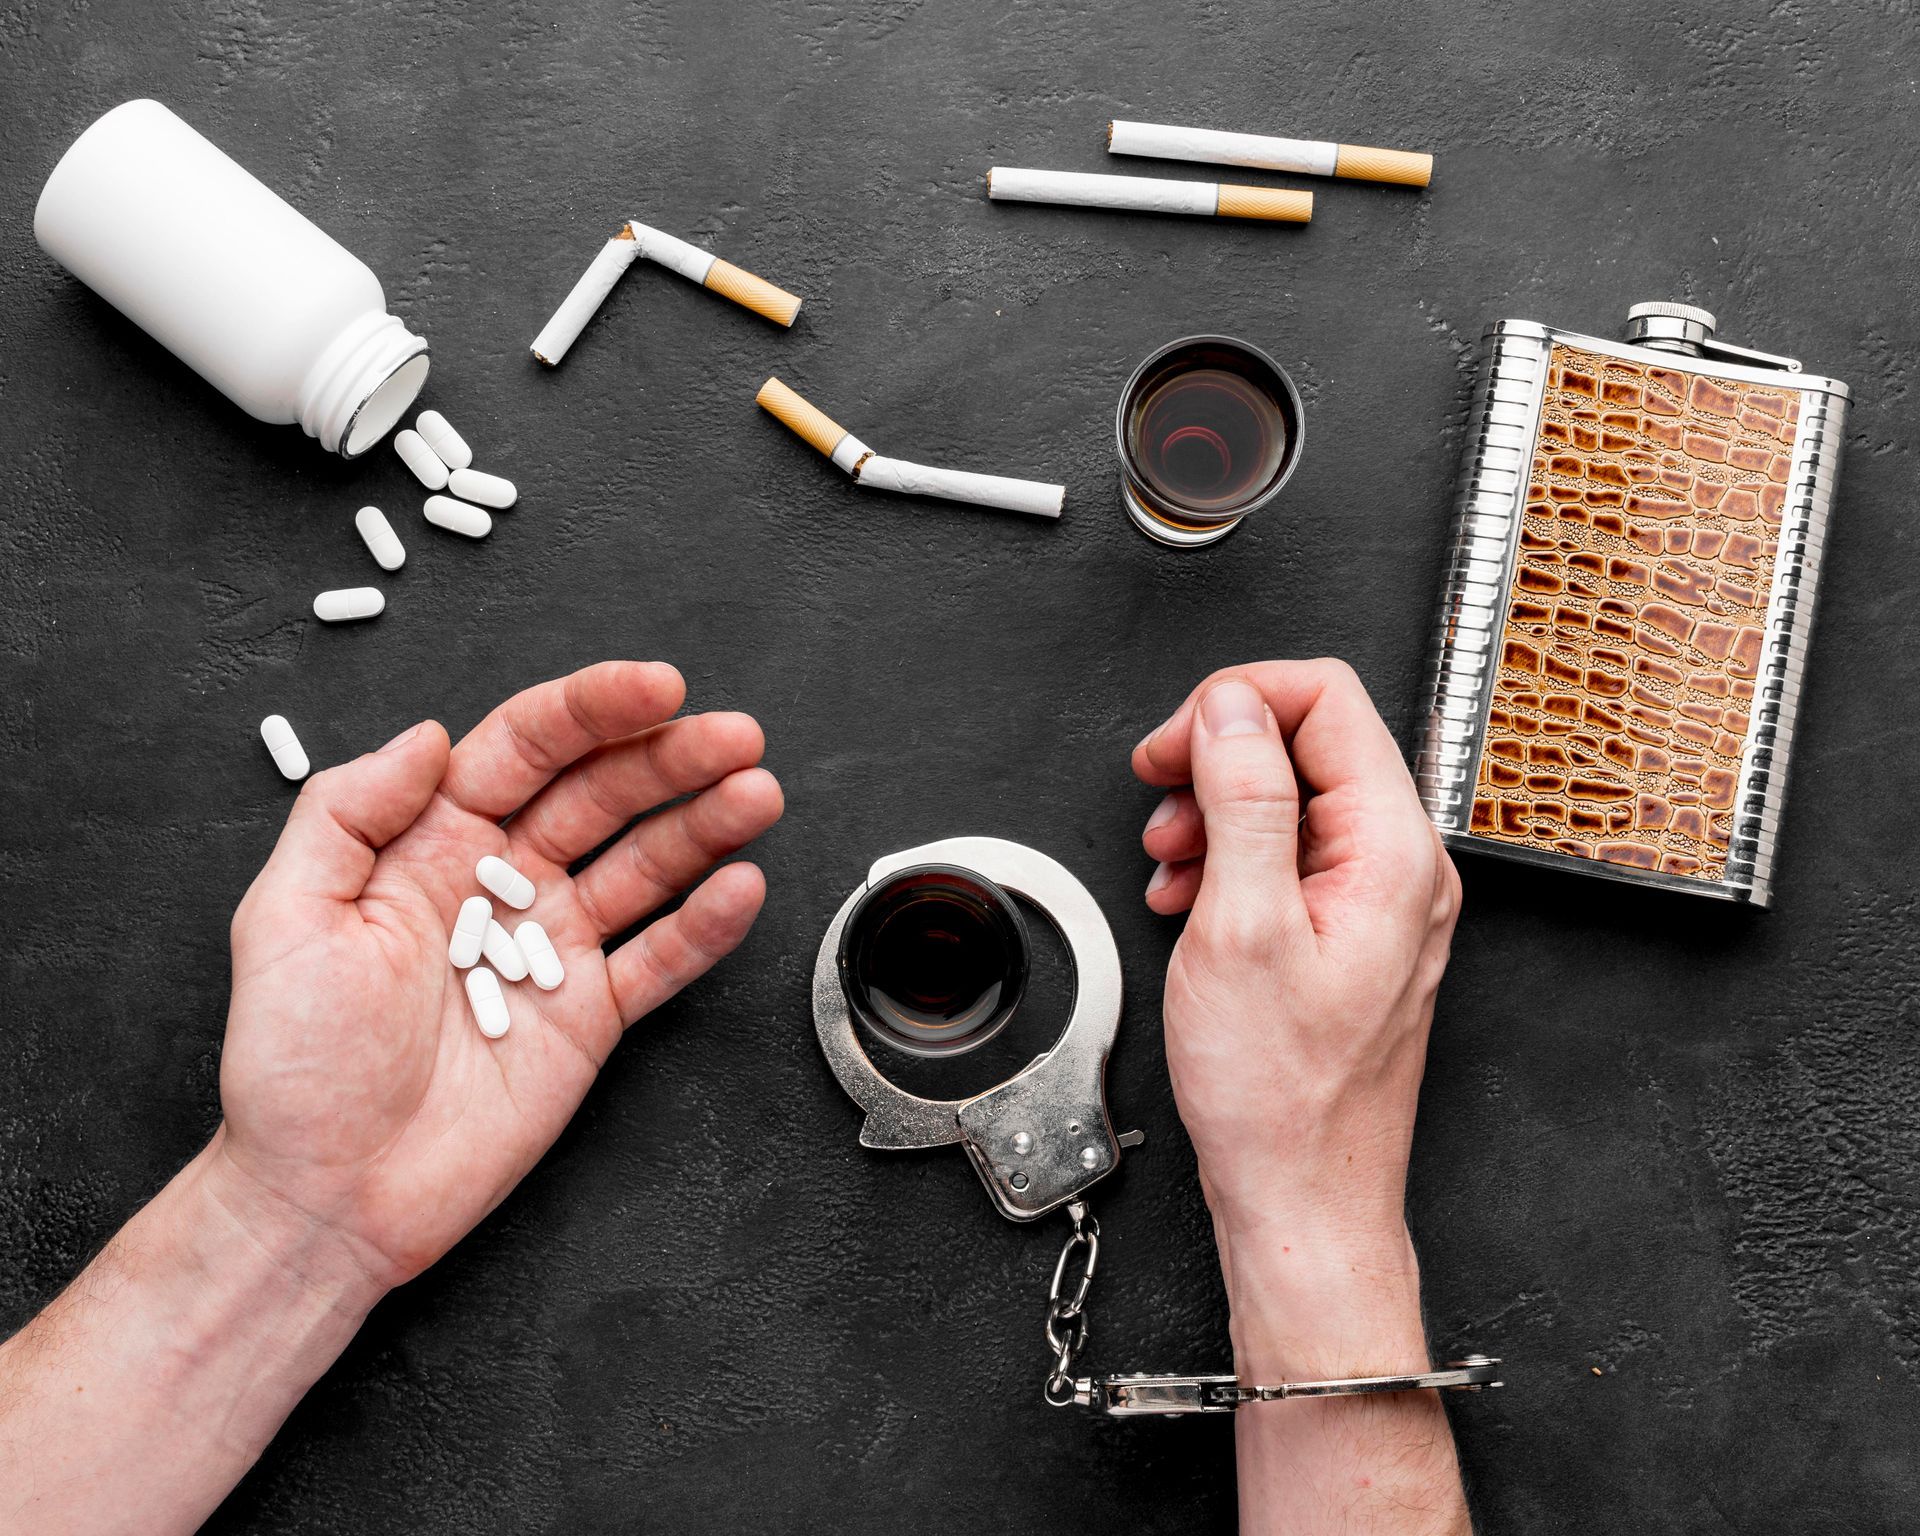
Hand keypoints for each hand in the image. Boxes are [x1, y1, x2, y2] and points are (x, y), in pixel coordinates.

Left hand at [212, 660, 783, 1296]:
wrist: (328, 1195)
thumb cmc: (291, 1066)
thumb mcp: (286, 918)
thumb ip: (348, 812)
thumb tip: (430, 735)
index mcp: (430, 843)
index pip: (526, 750)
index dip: (593, 711)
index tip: (657, 688)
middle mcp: (502, 883)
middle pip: (604, 795)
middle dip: (672, 758)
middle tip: (736, 736)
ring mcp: (553, 948)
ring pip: (646, 865)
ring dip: (706, 825)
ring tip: (759, 794)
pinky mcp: (591, 1017)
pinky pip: (661, 959)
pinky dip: (705, 925)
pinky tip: (741, 887)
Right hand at [1133, 660, 1467, 1533]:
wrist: (1303, 1196)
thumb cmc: (1279, 1094)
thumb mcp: (1240, 927)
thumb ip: (1243, 799)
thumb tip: (1231, 708)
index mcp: (1392, 849)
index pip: (1327, 698)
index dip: (1236, 700)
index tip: (1174, 743)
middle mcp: (1401, 866)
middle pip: (1308, 741)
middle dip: (1218, 755)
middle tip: (1158, 795)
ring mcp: (1380, 901)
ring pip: (1292, 797)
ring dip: (1216, 810)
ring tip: (1170, 860)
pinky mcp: (1349, 933)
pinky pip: (1289, 855)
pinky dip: (1229, 858)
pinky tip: (1190, 896)